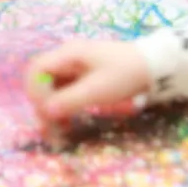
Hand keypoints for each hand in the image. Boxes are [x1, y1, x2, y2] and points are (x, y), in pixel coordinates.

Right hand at [25, 40, 151, 123]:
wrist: (151, 66)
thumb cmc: (124, 74)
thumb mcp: (97, 90)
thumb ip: (69, 100)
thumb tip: (45, 111)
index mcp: (68, 54)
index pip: (37, 70)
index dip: (35, 92)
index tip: (46, 113)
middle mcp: (67, 58)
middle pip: (41, 79)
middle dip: (41, 104)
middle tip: (50, 129)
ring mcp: (74, 67)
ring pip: (51, 88)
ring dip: (50, 108)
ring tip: (59, 131)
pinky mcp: (82, 76)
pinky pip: (63, 91)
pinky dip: (62, 107)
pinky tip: (67, 123)